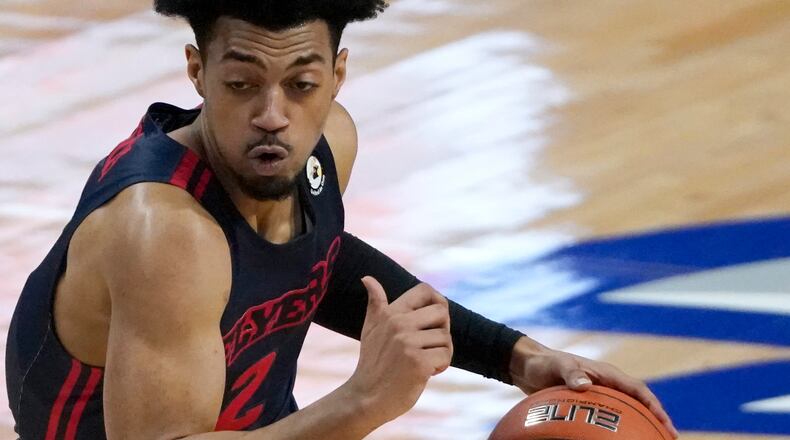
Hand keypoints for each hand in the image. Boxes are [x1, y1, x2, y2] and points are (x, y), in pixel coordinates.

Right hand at [345, 278, 452, 425]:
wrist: (366, 398)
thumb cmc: (372, 363)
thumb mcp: (370, 328)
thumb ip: (375, 303)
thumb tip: (367, 278)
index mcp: (390, 313)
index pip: (425, 290)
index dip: (438, 302)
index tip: (435, 320)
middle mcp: (399, 324)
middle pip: (442, 312)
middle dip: (442, 330)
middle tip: (430, 345)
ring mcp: (408, 343)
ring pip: (446, 338)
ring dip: (441, 353)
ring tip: (423, 362)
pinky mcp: (418, 362)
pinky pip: (445, 356)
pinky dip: (441, 366)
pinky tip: (426, 373)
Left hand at [509, 337, 678, 437]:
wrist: (528, 367)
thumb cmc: (544, 363)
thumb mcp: (557, 366)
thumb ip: (571, 373)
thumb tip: (585, 385)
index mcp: (606, 373)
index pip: (637, 389)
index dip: (653, 405)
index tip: (664, 422)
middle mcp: (607, 383)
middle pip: (638, 402)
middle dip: (655, 418)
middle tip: (669, 437)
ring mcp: (599, 394)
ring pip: (626, 410)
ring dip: (640, 424)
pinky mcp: (589, 404)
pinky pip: (609, 418)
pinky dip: (618, 428)